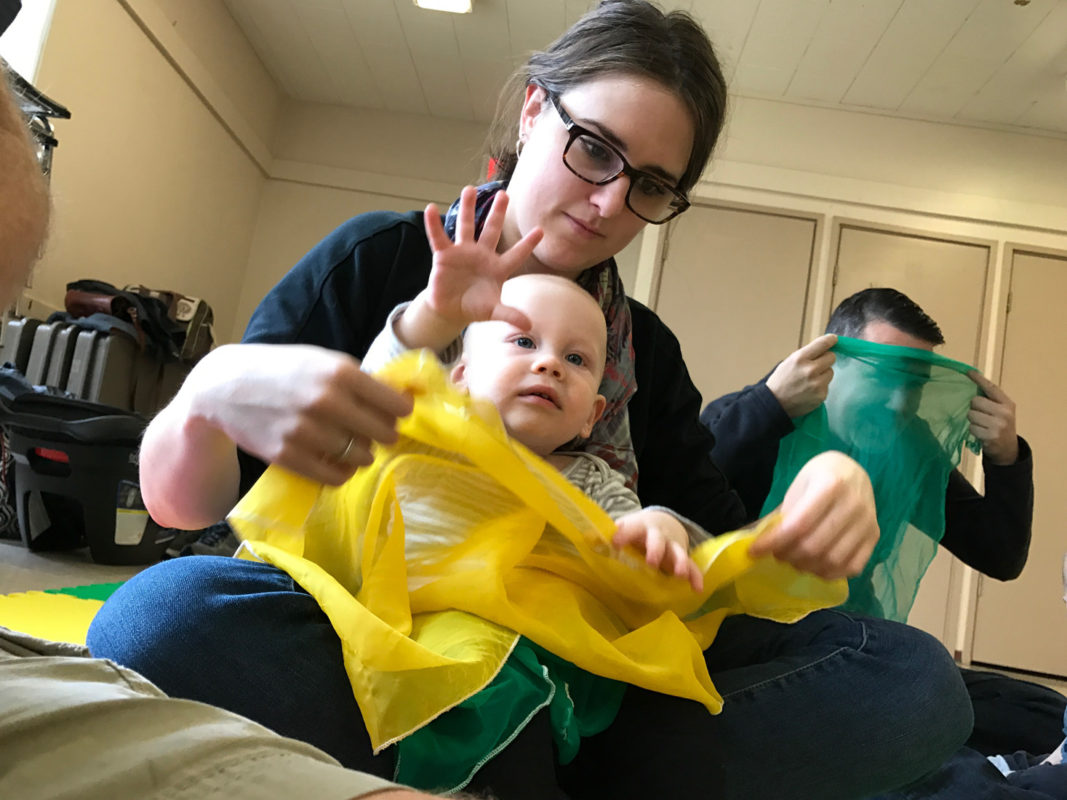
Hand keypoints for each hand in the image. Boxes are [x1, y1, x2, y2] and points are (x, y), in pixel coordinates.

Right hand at [182, 343, 413, 485]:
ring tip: (354, 445)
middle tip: (376, 432)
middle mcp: (326, 401)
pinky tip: (338, 461)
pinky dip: (343, 472)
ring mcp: (306, 431)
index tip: (398, 414)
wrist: (224, 386)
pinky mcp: (288, 456)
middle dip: (384, 434)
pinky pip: (335, 476)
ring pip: (362, 457)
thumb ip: (360, 379)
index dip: (401, 411)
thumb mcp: (322, 360)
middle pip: (383, 433)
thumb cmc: (282, 369)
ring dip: (364, 454)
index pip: (395, 404)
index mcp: (340, 372)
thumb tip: (405, 397)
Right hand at [398, 186, 542, 350]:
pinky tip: (431, 209)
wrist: (450, 310)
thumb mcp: (492, 312)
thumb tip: (528, 325)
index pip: (516, 254)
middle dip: (498, 213)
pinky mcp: (444, 256)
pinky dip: (434, 224)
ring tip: (469, 189)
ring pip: (466, 227)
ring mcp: (463, 253)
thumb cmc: (474, 307)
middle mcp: (481, 255)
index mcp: (497, 268)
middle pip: (492, 231)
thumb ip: (509, 315)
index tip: (541, 230)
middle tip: (504, 194)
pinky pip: (439, 237)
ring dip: (468, 208)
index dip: (528, 243)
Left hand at [613, 509, 703, 591]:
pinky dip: (695, 577)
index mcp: (639, 527)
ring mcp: (672, 546)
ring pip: (678, 552)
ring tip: (678, 574)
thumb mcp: (623, 529)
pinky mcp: (683, 558)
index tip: (615, 542)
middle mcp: (658, 535)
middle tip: (651, 562)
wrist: (663, 522)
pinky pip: (692, 567)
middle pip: (657, 540)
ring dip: (679, 562)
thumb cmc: (636, 531)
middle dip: (655, 549)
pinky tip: (697, 589)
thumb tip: (586, 539)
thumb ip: (607, 536)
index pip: (631, 528)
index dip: (624, 534)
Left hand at [748, 451, 876, 579]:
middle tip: (777, 554)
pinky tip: (815, 566)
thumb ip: (785, 514)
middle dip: (788, 556)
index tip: (754, 551)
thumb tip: (763, 545)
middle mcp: (853, 504)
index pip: (798, 524)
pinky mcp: (875, 537)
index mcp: (830, 485)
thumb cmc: (819, 477)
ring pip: (832, 560)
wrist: (853, 471)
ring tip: (794, 560)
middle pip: (814, 546)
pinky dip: (829, 573)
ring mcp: (867, 522)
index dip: (774, 542)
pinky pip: (852, 567)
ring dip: (807, 567)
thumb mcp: (798, 486)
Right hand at [765, 334, 836, 417]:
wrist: (774, 404)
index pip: (823, 344)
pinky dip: (820, 387)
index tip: (833, 339)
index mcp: (800, 358)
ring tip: (809, 381)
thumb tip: (824, 349)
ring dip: (823, 374)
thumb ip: (806, 355)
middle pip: (831, 357)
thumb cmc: (780, 381)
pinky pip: (827, 385)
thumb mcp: (789, 362)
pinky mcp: (821, 395)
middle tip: (816, 365)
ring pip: (830, 372)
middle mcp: (810, 370)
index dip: (830, 340)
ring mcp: (817, 383)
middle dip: (825, 360)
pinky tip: (809, 390)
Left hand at [968, 371, 1018, 464]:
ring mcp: (998, 425)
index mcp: (1007, 403)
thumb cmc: (1001, 426)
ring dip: (972, 420)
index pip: (991, 388)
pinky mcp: (990, 436)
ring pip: (971, 414)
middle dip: (974, 407)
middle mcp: (1004, 413)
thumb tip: (973, 385)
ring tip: (982, 425)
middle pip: (975, 401)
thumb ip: (991, 400)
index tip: (968, 372)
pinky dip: (973, 430)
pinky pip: (971, 427)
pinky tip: (981, 433)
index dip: (979, 379)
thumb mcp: (1002, 411)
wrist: (1008, 449)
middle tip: (981, 415)